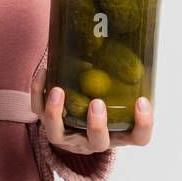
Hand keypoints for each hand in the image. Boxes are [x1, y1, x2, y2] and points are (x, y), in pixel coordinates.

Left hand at [30, 66, 153, 152]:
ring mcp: (67, 136)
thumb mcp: (118, 98)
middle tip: (97, 103)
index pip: (138, 137)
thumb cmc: (104, 107)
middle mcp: (93, 140)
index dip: (144, 124)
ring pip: (58, 133)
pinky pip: (38, 111)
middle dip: (97, 125)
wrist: (75, 130)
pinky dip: (38, 91)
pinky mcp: (47, 125)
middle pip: (98, 141)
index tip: (143, 101)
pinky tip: (43, 72)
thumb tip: (131, 39)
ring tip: (58, 90)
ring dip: (56, 112)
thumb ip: (125, 78)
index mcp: (118, 135)